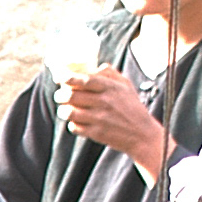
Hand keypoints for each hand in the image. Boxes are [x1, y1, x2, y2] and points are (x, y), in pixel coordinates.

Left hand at [55, 68, 169, 177]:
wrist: (141, 134)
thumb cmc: (132, 108)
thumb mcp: (126, 86)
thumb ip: (111, 74)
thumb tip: (96, 66)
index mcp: (110, 88)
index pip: (84, 80)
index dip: (68, 77)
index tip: (59, 77)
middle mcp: (104, 102)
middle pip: (71, 96)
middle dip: (60, 95)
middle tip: (59, 95)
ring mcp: (99, 118)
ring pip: (69, 112)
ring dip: (63, 111)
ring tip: (65, 109)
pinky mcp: (96, 133)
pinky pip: (74, 127)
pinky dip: (72, 125)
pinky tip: (76, 122)